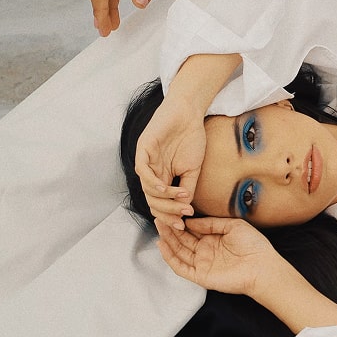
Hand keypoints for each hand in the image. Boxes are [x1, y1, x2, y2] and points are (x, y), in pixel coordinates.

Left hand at [136, 94, 206, 229]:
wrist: (189, 113)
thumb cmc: (191, 137)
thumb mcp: (193, 169)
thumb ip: (187, 188)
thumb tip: (184, 209)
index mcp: (161, 177)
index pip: (160, 203)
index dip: (170, 215)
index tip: (184, 223)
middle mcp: (151, 172)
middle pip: (152, 200)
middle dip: (167, 212)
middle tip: (182, 218)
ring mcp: (146, 161)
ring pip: (147, 190)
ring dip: (165, 200)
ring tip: (182, 201)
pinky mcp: (143, 149)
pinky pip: (143, 172)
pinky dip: (154, 184)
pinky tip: (168, 189)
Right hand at [155, 217, 277, 295]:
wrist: (262, 266)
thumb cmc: (253, 245)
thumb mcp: (233, 225)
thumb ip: (211, 223)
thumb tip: (191, 220)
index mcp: (214, 239)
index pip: (192, 230)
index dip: (182, 222)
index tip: (172, 210)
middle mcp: (206, 251)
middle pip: (182, 240)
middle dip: (171, 228)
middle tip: (160, 216)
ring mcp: (202, 264)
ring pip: (178, 251)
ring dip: (168, 239)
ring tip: (159, 225)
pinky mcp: (200, 275)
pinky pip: (180, 267)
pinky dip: (169, 257)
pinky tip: (162, 244)